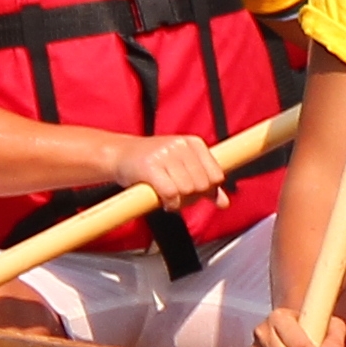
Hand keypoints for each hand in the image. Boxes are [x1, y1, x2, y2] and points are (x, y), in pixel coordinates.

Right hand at [113, 133, 228, 204]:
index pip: (217, 175)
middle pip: (202, 185)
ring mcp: (165, 154)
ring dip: (178, 201)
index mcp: (194, 143)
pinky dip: (168, 203)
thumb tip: (225, 204)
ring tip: (167, 195)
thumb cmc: (155, 164)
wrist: (120, 156)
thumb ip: (207, 187)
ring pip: (187, 190)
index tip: (192, 191)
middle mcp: (181, 145)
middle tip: (177, 195)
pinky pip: (171, 193)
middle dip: (192, 197)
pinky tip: (162, 200)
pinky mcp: (150, 166)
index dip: (206, 190)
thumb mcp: (184, 169)